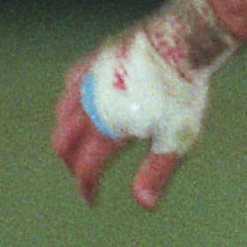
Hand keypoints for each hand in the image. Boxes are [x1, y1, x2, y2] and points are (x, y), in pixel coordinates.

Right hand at [53, 0, 235, 209]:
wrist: (183, 41)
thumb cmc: (184, 93)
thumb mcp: (177, 139)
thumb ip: (157, 172)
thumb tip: (144, 205)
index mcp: (109, 128)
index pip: (85, 168)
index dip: (87, 188)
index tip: (93, 199)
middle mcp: (90, 104)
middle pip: (64, 143)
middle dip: (72, 164)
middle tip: (84, 175)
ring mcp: (88, 80)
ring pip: (62, 114)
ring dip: (67, 135)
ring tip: (82, 146)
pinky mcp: (93, 60)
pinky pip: (70, 85)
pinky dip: (71, 103)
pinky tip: (84, 108)